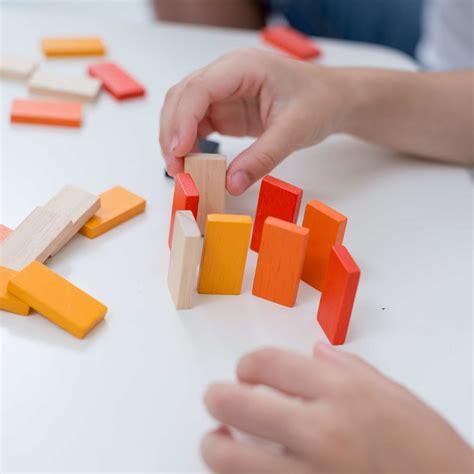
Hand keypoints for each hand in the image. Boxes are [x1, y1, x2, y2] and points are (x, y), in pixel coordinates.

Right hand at [159, 49, 348, 194]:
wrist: (331, 100)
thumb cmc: (318, 103)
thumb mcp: (293, 132)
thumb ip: (261, 159)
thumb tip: (231, 185)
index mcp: (243, 67)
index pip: (199, 88)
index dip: (182, 120)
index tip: (178, 151)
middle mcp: (226, 75)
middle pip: (182, 98)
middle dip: (172, 133)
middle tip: (175, 168)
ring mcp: (223, 93)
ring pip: (183, 112)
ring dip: (176, 140)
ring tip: (180, 170)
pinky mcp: (224, 111)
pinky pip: (197, 126)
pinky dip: (189, 145)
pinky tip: (192, 163)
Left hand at [201, 343, 472, 472]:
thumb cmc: (429, 453)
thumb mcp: (394, 396)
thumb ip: (349, 369)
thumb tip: (314, 352)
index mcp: (342, 394)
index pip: (267, 362)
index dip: (248, 363)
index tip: (246, 370)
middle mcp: (320, 433)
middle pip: (236, 402)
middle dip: (218, 396)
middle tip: (217, 397)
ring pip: (228, 458)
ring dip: (216, 445)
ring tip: (219, 439)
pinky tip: (248, 469)